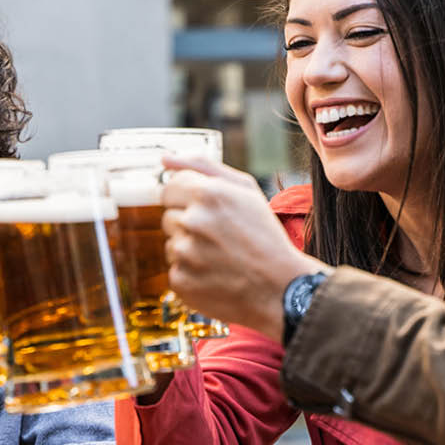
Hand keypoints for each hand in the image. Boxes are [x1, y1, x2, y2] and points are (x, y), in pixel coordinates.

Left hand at [161, 156, 327, 340]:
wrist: (280, 287)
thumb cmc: (263, 234)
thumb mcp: (245, 189)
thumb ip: (202, 166)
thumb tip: (165, 158)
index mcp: (207, 193)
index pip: (169, 188)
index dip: (188, 199)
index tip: (207, 212)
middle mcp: (192, 221)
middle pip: (168, 215)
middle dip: (187, 223)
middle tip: (217, 235)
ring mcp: (184, 253)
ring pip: (171, 242)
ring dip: (188, 248)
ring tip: (218, 255)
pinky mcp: (180, 280)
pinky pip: (174, 269)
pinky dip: (190, 272)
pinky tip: (214, 273)